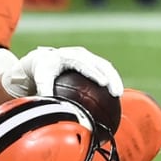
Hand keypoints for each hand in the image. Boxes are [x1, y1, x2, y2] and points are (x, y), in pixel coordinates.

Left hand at [1, 46, 123, 98]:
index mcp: (71, 55)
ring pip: (106, 67)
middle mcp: (83, 55)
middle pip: (102, 64)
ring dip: (114, 80)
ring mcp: (89, 58)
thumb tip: (49, 106)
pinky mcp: (92, 64)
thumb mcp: (42, 77)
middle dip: (112, 77)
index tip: (104, 83)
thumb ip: (45, 89)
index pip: (87, 64)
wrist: (44, 59)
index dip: (96, 73)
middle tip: (117, 92)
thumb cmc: (42, 69)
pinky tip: (113, 94)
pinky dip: (111, 80)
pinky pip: (104, 71)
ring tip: (118, 94)